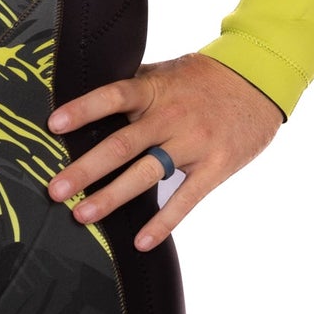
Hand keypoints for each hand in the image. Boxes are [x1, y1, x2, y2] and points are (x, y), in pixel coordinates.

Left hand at [47, 52, 282, 250]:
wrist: (260, 80)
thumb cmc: (204, 78)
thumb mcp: (166, 72)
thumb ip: (132, 86)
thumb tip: (86, 91)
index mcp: (155, 90)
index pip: (114, 97)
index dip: (84, 110)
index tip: (53, 126)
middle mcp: (171, 117)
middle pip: (122, 145)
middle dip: (86, 169)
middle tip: (55, 190)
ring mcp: (194, 144)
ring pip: (146, 174)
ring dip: (112, 197)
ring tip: (82, 215)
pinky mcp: (215, 167)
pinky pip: (185, 199)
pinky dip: (163, 223)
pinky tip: (141, 242)